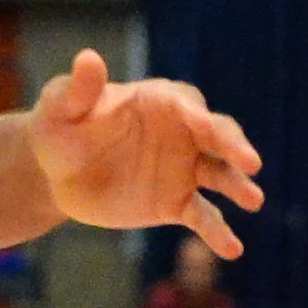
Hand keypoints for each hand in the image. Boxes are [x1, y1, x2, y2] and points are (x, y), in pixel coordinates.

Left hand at [30, 50, 263, 251]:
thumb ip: (77, 89)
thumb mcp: (60, 109)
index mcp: (161, 102)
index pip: (187, 104)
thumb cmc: (59, 129)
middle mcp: (184, 133)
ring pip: (221, 175)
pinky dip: (218, 231)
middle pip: (219, 136)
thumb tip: (88, 58)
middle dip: (235, 147)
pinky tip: (232, 249)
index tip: (202, 127)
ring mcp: (184, 168)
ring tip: (253, 200)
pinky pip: (203, 216)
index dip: (196, 115)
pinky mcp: (177, 202)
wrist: (54, 173)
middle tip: (251, 163)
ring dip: (239, 186)